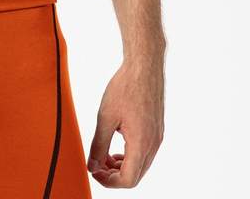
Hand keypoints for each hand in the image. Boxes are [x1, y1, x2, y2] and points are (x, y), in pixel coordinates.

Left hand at [87, 54, 164, 187]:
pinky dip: (130, 155)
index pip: (128, 180)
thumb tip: (92, 166)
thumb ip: (99, 145)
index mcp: (141, 144)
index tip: (94, 170)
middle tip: (97, 164)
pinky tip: (117, 143)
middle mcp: (153, 145)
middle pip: (135, 176)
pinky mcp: (157, 130)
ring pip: (141, 165)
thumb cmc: (124, 88)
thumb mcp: (105, 117)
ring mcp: (157, 137)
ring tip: (104, 154)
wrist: (144, 67)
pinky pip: (145, 152)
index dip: (109, 181)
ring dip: (122, 166)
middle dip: (115, 175)